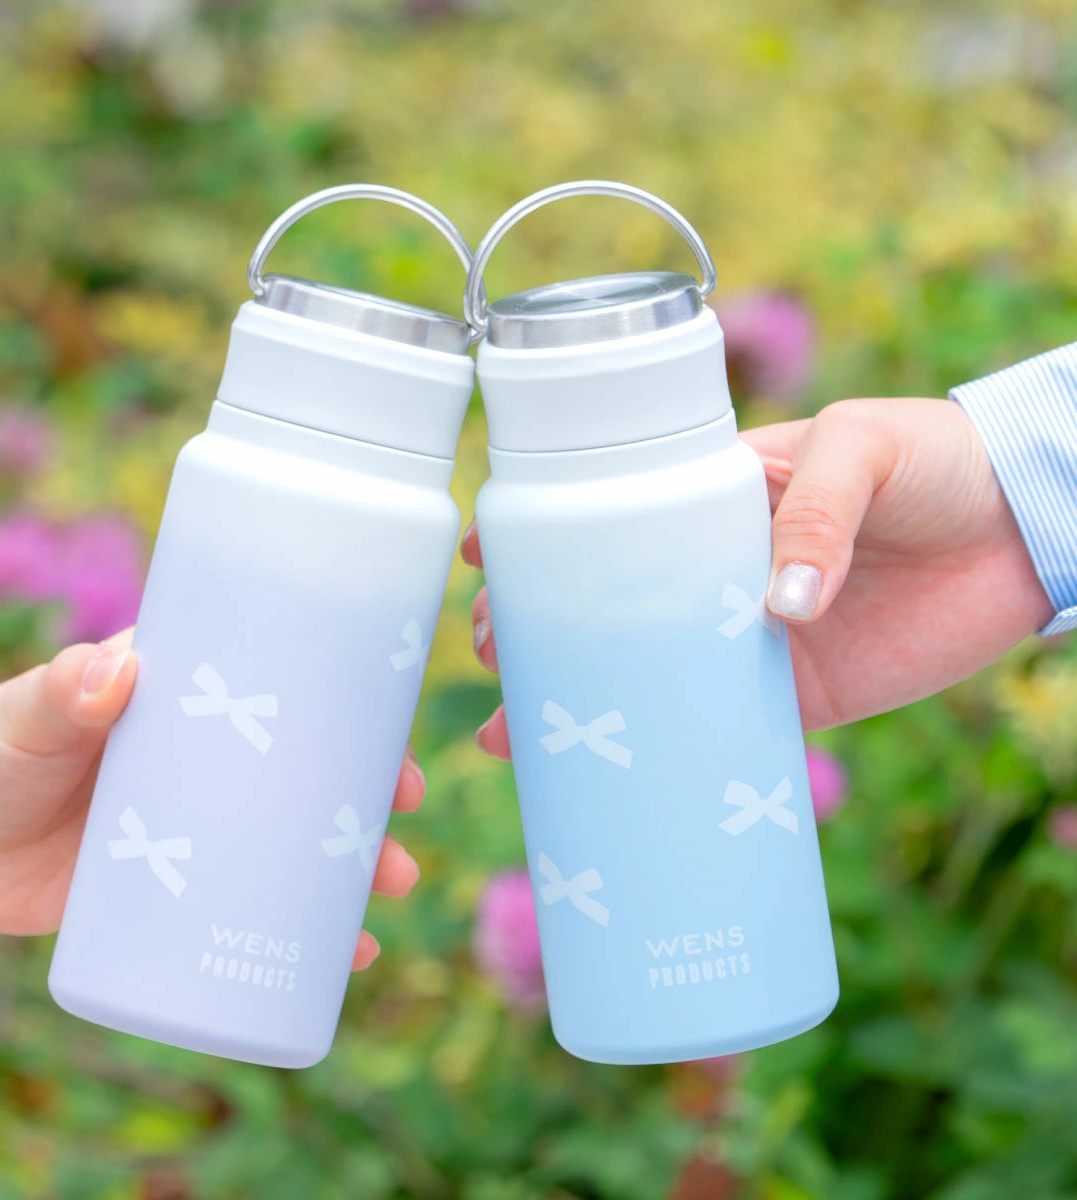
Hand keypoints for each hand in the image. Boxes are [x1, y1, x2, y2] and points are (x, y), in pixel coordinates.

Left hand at [0, 632, 423, 968]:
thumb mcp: (25, 719)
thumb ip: (63, 693)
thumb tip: (118, 671)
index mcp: (187, 702)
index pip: (285, 694)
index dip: (348, 714)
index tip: (392, 739)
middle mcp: (203, 760)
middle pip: (306, 773)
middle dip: (365, 797)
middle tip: (402, 822)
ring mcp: (194, 825)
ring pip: (290, 841)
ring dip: (346, 866)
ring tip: (386, 892)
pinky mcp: (174, 885)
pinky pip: (250, 903)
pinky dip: (297, 927)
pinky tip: (337, 953)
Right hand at [466, 397, 1052, 744]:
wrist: (1029, 527)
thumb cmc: (937, 458)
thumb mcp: (863, 446)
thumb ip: (815, 509)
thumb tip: (775, 609)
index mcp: (713, 500)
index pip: (606, 519)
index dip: (539, 541)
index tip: (482, 562)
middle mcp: (714, 573)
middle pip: (606, 608)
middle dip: (539, 634)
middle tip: (494, 662)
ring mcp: (748, 637)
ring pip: (644, 677)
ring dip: (579, 704)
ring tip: (513, 737)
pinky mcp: (797, 695)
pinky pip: (718, 729)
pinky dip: (666, 753)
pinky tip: (612, 777)